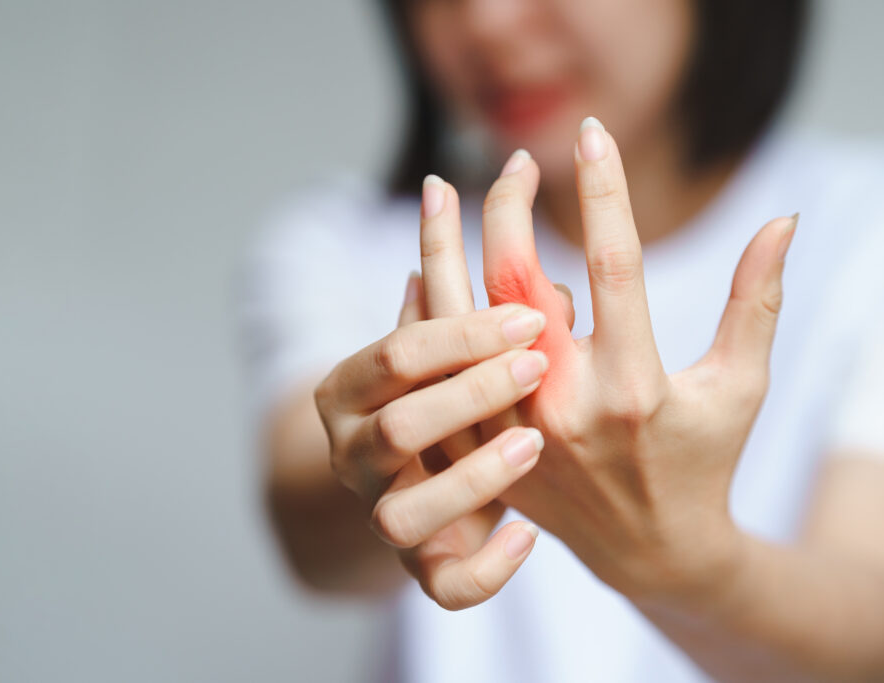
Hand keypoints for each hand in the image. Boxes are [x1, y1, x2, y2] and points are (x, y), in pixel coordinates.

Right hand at [313, 270, 551, 608]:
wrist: (421, 479)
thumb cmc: (441, 397)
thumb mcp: (440, 349)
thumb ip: (445, 294)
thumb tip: (445, 204)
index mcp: (348, 391)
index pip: (397, 356)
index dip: (464, 336)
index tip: (531, 319)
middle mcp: (351, 456)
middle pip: (397, 428)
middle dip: (470, 395)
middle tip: (535, 367)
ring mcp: (380, 515)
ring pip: (402, 515)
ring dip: (471, 478)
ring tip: (532, 444)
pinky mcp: (420, 568)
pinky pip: (445, 587)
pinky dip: (487, 569)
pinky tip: (528, 534)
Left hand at [427, 118, 796, 605]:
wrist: (654, 555)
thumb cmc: (706, 462)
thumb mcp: (741, 386)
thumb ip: (758, 301)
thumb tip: (783, 218)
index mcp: (635, 388)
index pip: (616, 266)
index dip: (604, 192)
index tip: (594, 135)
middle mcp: (565, 408)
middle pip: (516, 285)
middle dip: (508, 208)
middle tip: (514, 159)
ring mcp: (513, 431)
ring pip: (457, 323)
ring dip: (440, 247)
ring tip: (437, 188)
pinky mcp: (483, 449)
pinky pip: (438, 370)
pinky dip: (425, 313)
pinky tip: (424, 265)